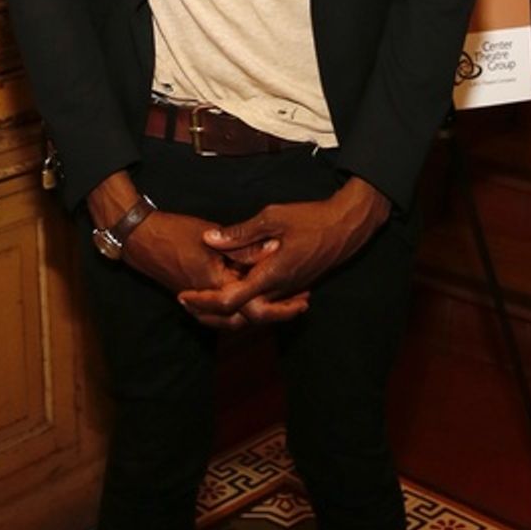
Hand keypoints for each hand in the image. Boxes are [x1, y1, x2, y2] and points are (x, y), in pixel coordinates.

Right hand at [85, 171, 307, 328]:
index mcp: (217, 285)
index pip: (255, 306)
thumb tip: (274, 251)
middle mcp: (209, 301)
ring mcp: (201, 303)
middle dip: (275, 315)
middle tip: (299, 305)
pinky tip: (252, 303)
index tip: (302, 298)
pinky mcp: (196, 299)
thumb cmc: (175, 232)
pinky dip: (239, 314)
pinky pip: (221, 316)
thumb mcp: (213, 236)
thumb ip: (243, 247)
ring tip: (282, 305)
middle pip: (248, 320)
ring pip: (234, 321)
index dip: (281, 305)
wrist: (142, 239)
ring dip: (258, 315)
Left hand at [179, 178, 390, 323]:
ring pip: (251, 308)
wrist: (346, 227)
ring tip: (201, 297)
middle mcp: (278, 289)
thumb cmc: (312, 219)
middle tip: (185, 299)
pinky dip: (243, 298)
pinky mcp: (292, 285)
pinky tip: (232, 285)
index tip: (184, 294)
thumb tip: (210, 238)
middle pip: (237, 311)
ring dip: (225, 305)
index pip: (230, 300)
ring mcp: (286, 289)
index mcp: (270, 275)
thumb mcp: (272, 218)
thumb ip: (240, 232)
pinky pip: (263, 300)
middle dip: (208, 309)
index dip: (204, 300)